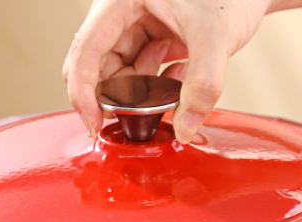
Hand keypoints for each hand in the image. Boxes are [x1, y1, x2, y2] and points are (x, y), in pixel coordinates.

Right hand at [63, 0, 301, 142]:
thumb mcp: (218, 37)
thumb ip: (202, 86)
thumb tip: (184, 129)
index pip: (85, 52)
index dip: (84, 94)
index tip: (95, 127)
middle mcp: (123, 11)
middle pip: (99, 68)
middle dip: (118, 98)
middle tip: (141, 118)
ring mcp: (138, 24)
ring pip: (121, 73)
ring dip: (140, 95)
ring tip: (167, 97)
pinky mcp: (154, 36)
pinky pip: (143, 73)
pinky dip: (157, 88)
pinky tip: (179, 82)